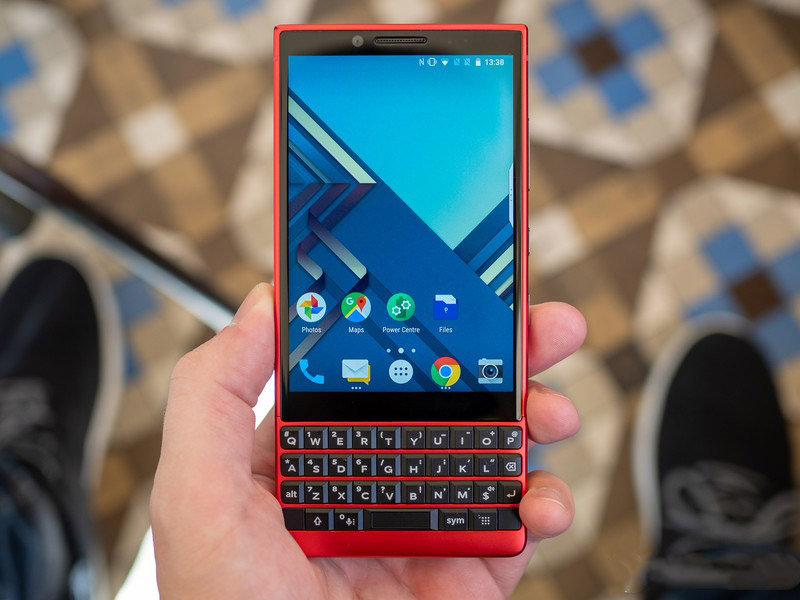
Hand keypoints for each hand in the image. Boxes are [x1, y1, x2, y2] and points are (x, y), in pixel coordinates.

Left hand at [151, 283, 585, 598]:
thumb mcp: (195, 490)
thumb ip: (214, 391)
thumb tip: (262, 304)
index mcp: (312, 444)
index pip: (370, 361)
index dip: (411, 317)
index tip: (444, 280)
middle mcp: (374, 471)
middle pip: (448, 392)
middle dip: (501, 352)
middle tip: (535, 323)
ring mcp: (425, 516)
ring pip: (496, 443)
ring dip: (536, 413)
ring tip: (551, 406)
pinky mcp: (466, 564)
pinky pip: (520, 520)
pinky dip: (547, 501)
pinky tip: (540, 499)